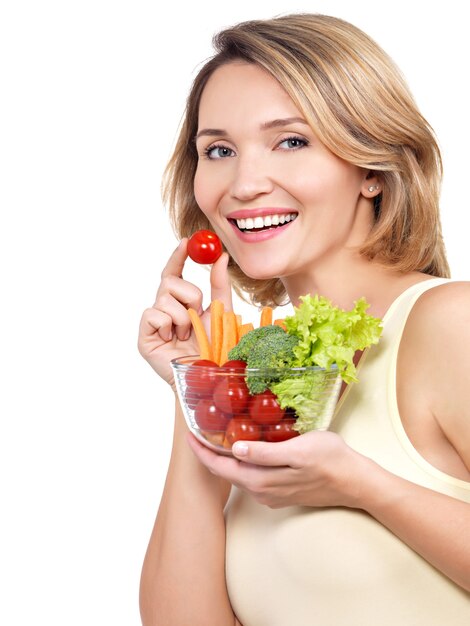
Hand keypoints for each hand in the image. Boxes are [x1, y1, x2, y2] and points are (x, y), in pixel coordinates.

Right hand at [138, 239, 232, 388]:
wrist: (207, 377)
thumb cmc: (215, 350)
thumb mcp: (221, 313)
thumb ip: (220, 286)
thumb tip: (222, 257)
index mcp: (181, 303)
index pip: (174, 273)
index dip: (178, 256)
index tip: (187, 241)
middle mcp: (164, 310)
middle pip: (169, 281)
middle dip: (189, 294)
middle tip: (197, 311)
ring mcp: (153, 323)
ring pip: (164, 299)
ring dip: (182, 317)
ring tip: (187, 336)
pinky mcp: (144, 337)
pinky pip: (153, 315)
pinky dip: (168, 326)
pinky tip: (172, 341)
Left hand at [187, 430, 370, 508]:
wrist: (356, 482)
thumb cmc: (331, 461)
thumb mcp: (298, 451)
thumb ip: (266, 453)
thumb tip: (235, 450)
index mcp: (262, 482)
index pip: (221, 468)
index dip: (202, 451)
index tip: (188, 434)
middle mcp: (262, 492)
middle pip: (226, 473)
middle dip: (209, 454)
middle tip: (198, 432)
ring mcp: (272, 494)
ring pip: (239, 475)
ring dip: (224, 458)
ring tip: (215, 437)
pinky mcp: (282, 490)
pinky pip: (253, 476)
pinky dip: (242, 463)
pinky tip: (243, 449)